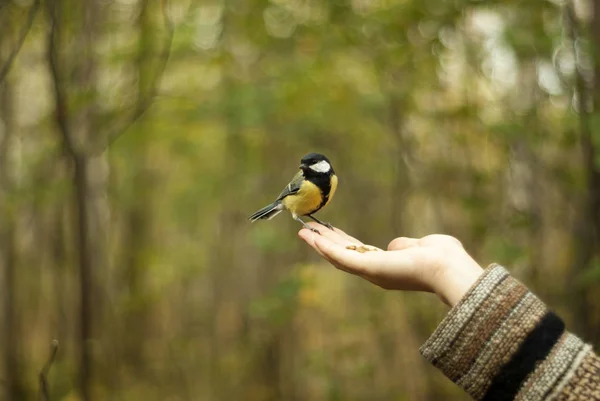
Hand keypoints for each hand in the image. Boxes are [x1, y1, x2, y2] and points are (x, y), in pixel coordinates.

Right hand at [298, 223, 483, 306]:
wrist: (447, 267)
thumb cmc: (442, 257)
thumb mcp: (419, 246)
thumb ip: (405, 245)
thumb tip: (395, 246)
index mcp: (386, 266)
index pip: (358, 253)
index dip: (341, 242)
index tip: (329, 232)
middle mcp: (374, 273)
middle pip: (343, 255)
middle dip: (325, 242)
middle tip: (308, 230)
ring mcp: (370, 272)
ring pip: (337, 256)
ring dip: (319, 244)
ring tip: (303, 231)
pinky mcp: (367, 268)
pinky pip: (341, 256)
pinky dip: (324, 247)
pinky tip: (311, 237)